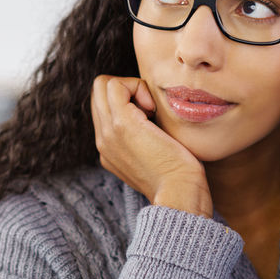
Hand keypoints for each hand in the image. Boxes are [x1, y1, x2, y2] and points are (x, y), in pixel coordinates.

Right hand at [91, 75, 212, 217]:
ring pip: (102, 84)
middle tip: (150, 109)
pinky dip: (136, 86)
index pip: (103, 107)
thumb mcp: (155, 157)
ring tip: (151, 110)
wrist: (179, 194)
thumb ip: (145, 139)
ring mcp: (108, 133)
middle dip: (127, 89)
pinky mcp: (121, 125)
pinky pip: (115, 85)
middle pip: (99, 92)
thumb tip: (152, 116)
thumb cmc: (179, 177)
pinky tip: (153, 109)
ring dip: (131, 87)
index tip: (151, 116)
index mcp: (109, 149)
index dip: (127, 99)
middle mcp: (103, 141)